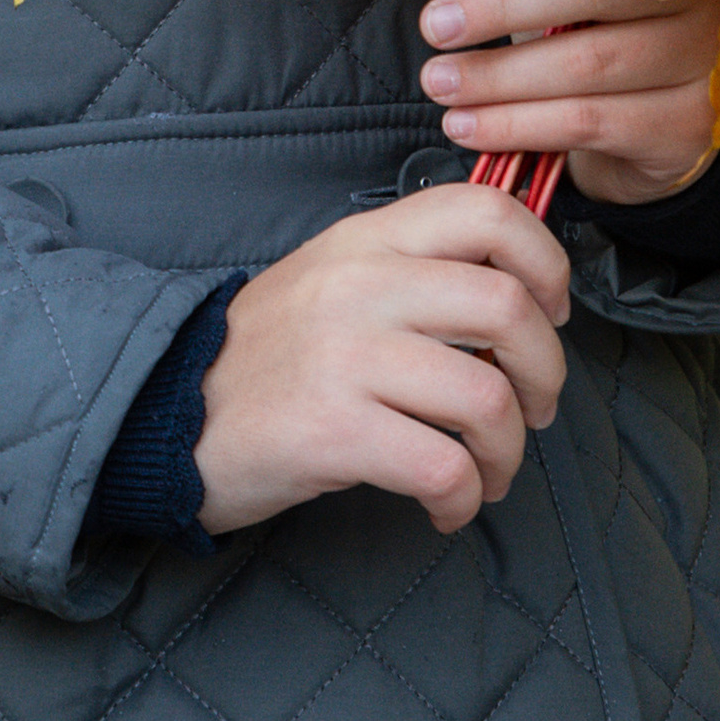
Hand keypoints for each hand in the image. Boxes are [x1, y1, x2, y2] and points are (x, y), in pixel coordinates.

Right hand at [194, 187, 569, 538]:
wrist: (170, 413)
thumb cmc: (271, 356)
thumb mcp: (334, 279)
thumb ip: (413, 269)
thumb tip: (518, 294)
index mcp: (367, 240)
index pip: (486, 212)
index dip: (545, 262)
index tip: (549, 312)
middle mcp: (359, 286)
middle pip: (508, 307)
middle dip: (546, 372)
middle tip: (534, 408)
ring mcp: (345, 357)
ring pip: (487, 397)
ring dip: (509, 451)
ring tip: (488, 471)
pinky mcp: (332, 431)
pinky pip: (442, 467)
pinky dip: (464, 499)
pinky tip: (446, 508)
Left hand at [418, 0, 719, 205]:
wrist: (653, 128)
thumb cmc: (606, 32)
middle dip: (506, 8)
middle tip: (436, 25)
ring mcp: (701, 64)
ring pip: (590, 63)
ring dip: (502, 76)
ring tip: (440, 81)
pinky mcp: (685, 127)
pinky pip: (592, 122)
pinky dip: (521, 125)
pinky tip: (469, 125)